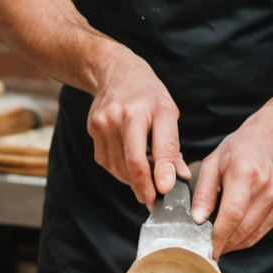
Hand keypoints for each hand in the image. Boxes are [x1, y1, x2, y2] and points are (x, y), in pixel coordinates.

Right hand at [87, 46, 187, 205]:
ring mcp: (103, 124)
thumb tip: (180, 178)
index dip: (162, 173)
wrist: (115, 71)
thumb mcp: (168, 112)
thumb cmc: (147, 94)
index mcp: (147, 110)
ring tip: (145, 183)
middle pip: (133, 164)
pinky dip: (119, 171)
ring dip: (132, 181)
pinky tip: (129, 168)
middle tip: (155, 201)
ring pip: (118, 168)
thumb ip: (172, 146)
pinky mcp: (92, 130)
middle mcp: (122, 116)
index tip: (166, 191)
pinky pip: (107, 162)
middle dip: (145, 188)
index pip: (158, 148)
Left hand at [190, 112, 272, 256]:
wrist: (269, 139)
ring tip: (217, 244)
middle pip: (242, 229)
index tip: (205, 251)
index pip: (232, 214)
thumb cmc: (237, 149)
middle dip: (223, 244)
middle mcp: (265, 188)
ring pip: (252, 235)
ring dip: (233, 245)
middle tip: (206, 249)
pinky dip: (246, 239)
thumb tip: (197, 220)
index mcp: (245, 174)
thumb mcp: (212, 163)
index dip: (218, 236)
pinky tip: (233, 236)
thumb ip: (203, 193)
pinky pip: (261, 232)